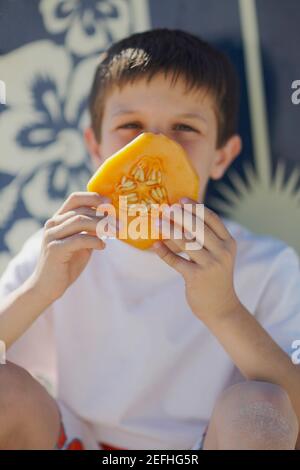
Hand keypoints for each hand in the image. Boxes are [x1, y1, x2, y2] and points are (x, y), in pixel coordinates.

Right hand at [29, 192, 110, 303]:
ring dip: (101, 226)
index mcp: (58, 220)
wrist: (47, 287)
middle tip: (120, 223)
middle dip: (104, 216)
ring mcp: (52, 236)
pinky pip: (79, 239)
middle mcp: (52, 224)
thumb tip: (109, 220)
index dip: (92, 197)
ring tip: (115, 233)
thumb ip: (90, 231)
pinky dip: (94, 241)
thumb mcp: (81, 244)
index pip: (75, 199)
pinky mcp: (54, 249)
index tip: (109, 201)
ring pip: (79, 221)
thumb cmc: (66, 264)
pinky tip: (102, 246)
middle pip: (81, 211)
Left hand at [153, 198, 239, 322]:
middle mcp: (222, 252)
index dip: (196, 207)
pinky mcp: (196, 277)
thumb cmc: (215, 276)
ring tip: (157, 222)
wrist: (221, 307)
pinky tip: (155, 245)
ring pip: (186, 242)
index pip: (212, 219)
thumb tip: (182, 217)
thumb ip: (207, 238)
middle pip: (198, 227)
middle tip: (166, 208)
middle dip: (181, 215)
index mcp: (229, 243)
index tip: (181, 199)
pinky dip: (164, 252)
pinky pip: (176, 261)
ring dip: (170, 230)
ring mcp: (210, 265)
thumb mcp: (219, 255)